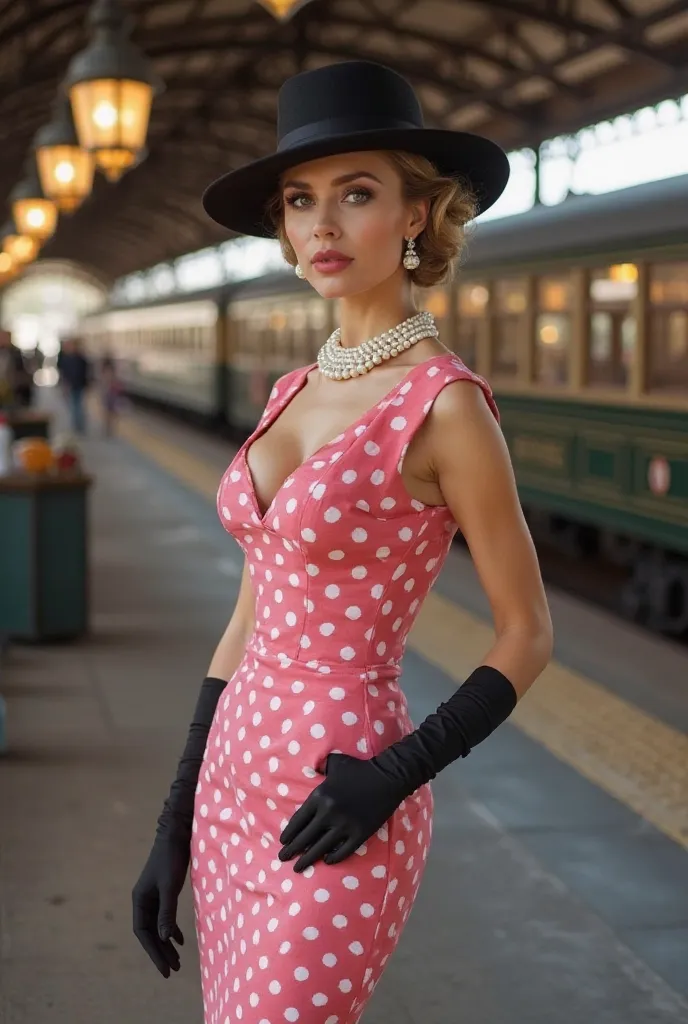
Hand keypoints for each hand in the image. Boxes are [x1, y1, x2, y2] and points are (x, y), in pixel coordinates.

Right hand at [132, 835, 188, 976]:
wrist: (176, 834)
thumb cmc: (171, 858)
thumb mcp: (169, 886)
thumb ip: (167, 911)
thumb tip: (165, 938)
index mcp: (140, 900)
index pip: (143, 933)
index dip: (153, 952)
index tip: (165, 969)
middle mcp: (143, 900)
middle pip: (150, 933)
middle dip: (161, 952)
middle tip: (173, 971)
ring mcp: (153, 896)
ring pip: (158, 926)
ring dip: (167, 943)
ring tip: (177, 961)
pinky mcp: (164, 891)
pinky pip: (165, 916)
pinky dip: (172, 929)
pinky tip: (180, 940)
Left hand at [278, 752, 405, 871]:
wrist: (387, 777)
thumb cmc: (359, 769)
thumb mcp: (335, 762)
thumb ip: (320, 767)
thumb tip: (313, 769)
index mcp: (319, 796)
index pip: (298, 821)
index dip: (289, 834)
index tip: (283, 842)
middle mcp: (329, 813)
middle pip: (305, 837)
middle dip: (292, 850)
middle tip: (283, 858)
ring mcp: (344, 825)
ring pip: (321, 848)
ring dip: (308, 859)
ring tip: (298, 868)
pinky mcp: (360, 834)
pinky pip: (343, 851)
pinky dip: (333, 858)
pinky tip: (327, 861)